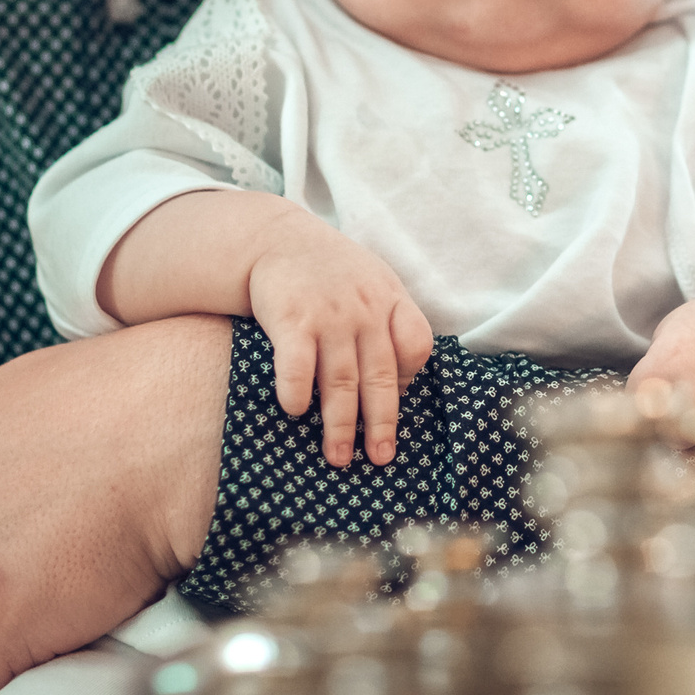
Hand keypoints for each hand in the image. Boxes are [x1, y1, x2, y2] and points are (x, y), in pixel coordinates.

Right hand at [246, 226, 433, 466]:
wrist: (277, 237)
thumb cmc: (331, 271)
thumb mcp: (373, 282)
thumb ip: (391, 323)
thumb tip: (403, 384)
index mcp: (389, 300)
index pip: (417, 343)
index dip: (410, 377)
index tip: (397, 399)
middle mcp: (364, 309)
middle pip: (379, 375)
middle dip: (380, 422)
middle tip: (380, 458)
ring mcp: (328, 315)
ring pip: (340, 380)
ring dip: (339, 424)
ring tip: (338, 457)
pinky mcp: (291, 319)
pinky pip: (297, 364)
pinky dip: (297, 391)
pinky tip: (296, 412)